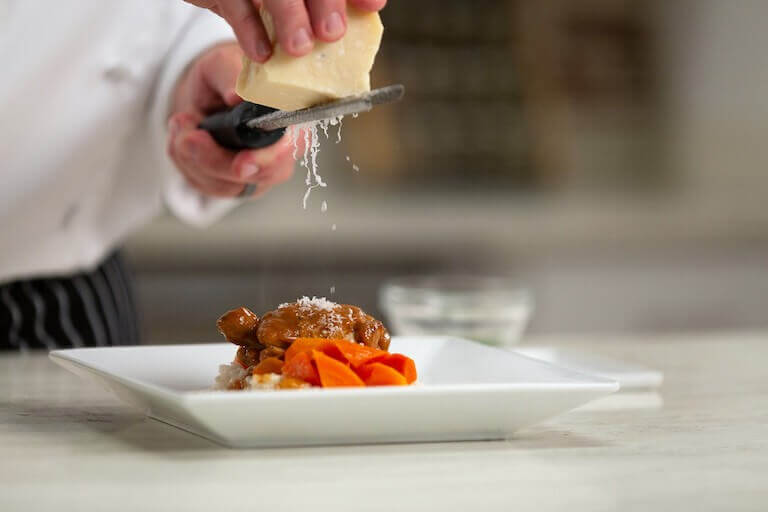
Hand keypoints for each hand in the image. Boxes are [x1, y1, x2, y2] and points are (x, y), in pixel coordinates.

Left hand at [167, 43, 294, 197]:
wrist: (204, 94)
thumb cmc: (222, 76)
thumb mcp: (221, 64)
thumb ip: (230, 75)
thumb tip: (236, 96)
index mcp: (289, 117)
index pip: (293, 146)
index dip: (269, 159)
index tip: (241, 162)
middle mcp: (281, 150)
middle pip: (259, 175)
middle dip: (216, 160)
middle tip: (189, 137)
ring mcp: (258, 173)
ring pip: (227, 184)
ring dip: (193, 156)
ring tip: (182, 123)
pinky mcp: (233, 185)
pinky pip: (207, 185)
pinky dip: (186, 162)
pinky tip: (183, 137)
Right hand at [184, 0, 386, 61]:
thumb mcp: (296, 1)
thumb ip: (319, 6)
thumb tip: (357, 23)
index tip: (373, 6)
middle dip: (325, 1)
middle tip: (333, 33)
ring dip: (288, 16)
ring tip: (300, 48)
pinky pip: (234, 4)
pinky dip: (249, 30)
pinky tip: (263, 55)